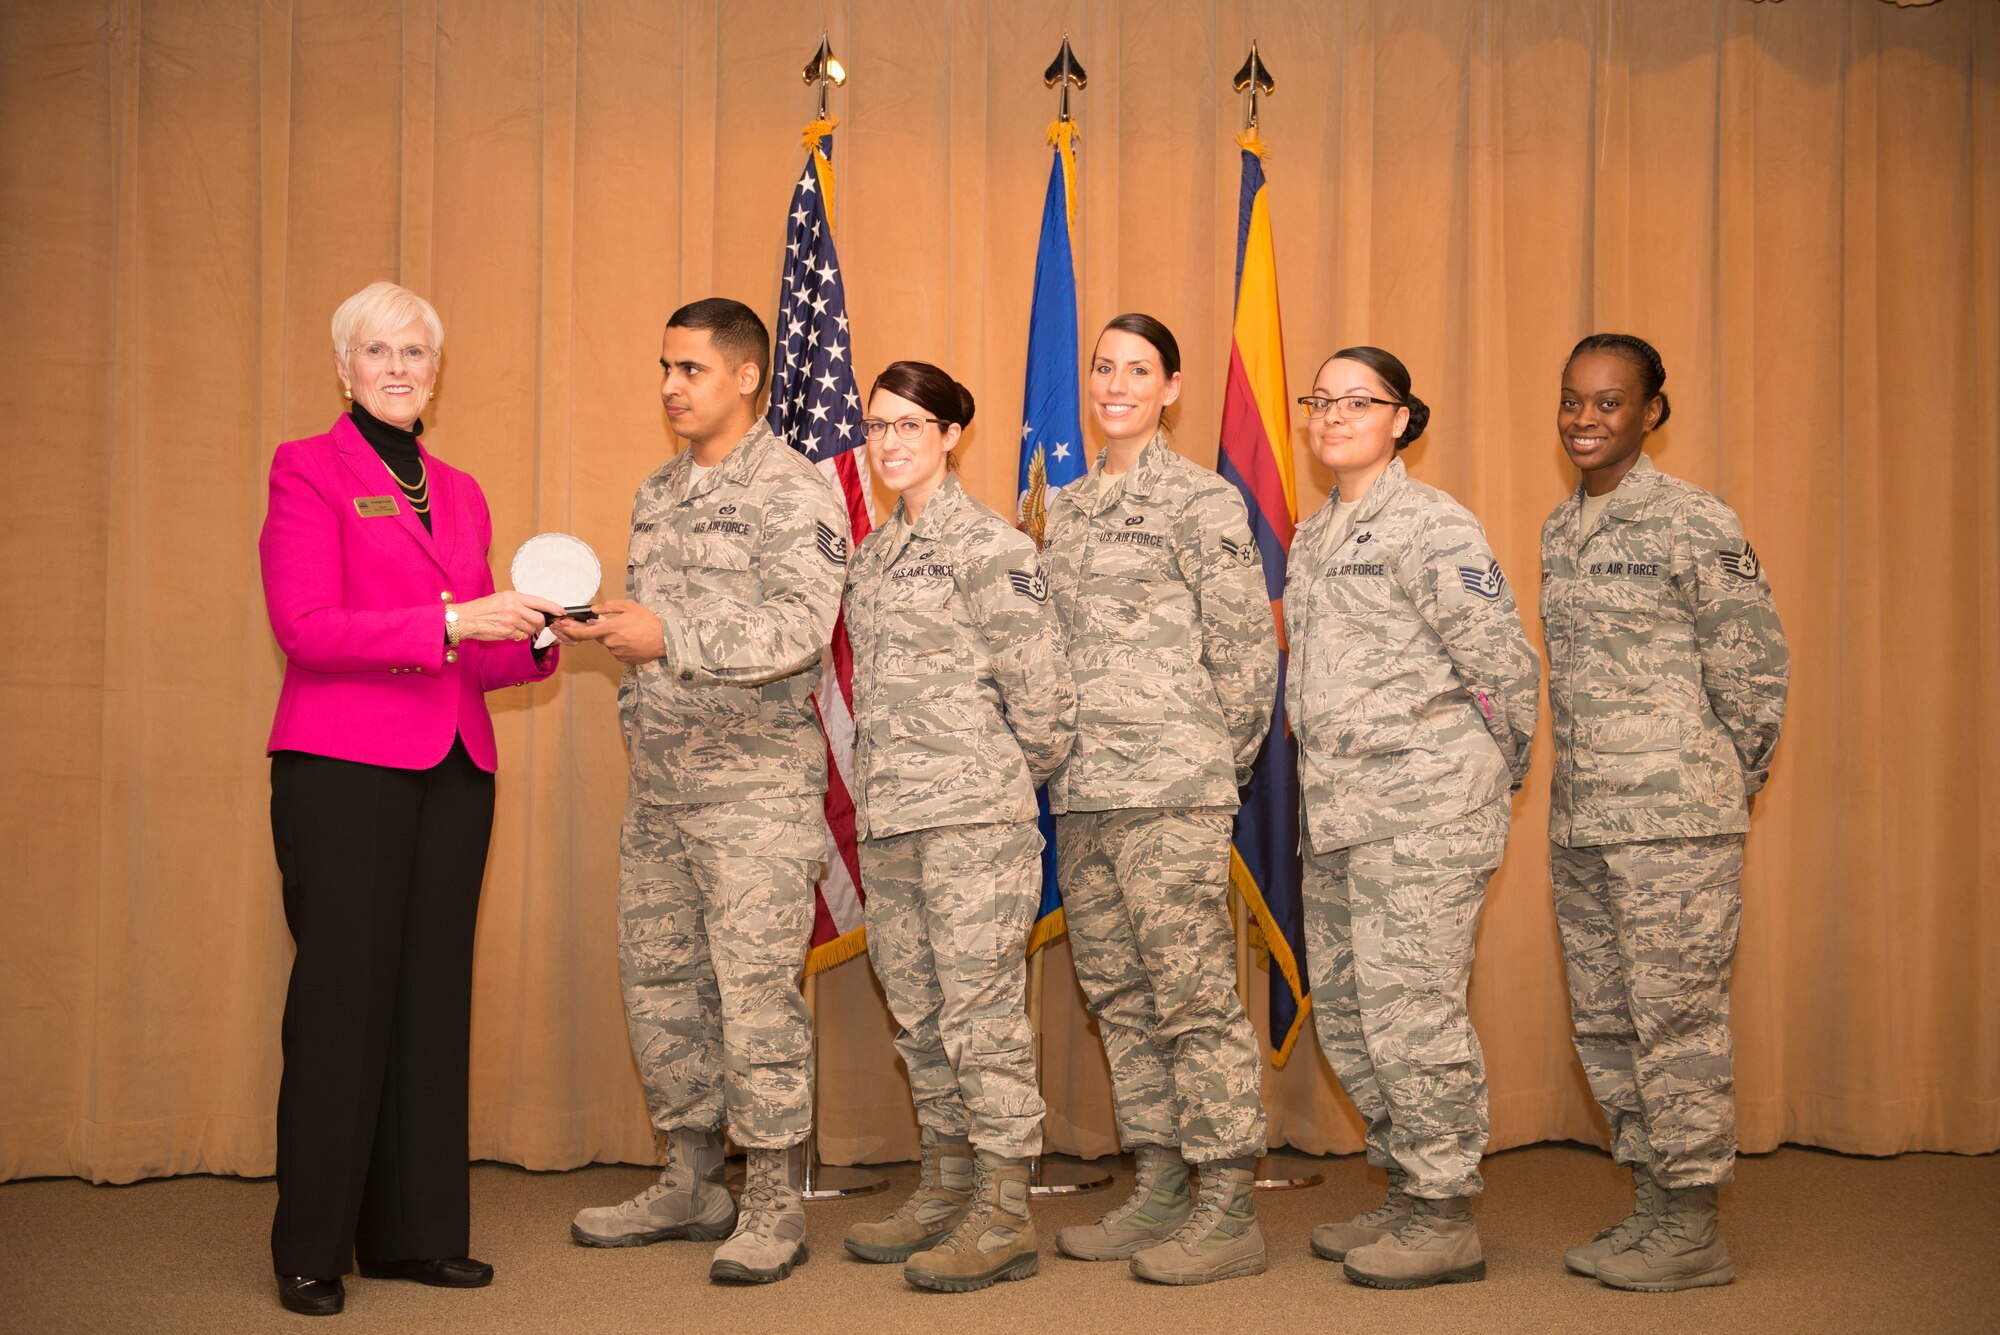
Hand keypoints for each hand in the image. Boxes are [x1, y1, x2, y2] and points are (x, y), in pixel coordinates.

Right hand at [452, 590, 566, 641]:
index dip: (553, 607)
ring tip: (518, 628)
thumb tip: (535, 609)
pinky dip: (520, 636)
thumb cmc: (482, 608)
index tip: (561, 611)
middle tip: (537, 626)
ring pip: (531, 629)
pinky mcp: (508, 632)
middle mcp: (514, 608)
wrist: (466, 619)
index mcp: (514, 597)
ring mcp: (512, 621)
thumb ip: (518, 602)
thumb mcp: (501, 598)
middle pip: (539, 619)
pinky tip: (511, 632)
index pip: (540, 602)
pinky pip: (522, 636)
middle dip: (541, 624)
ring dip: (529, 632)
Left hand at [556, 598, 665, 664]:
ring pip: (608, 643)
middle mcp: (611, 643)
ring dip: (614, 637)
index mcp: (610, 629)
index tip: (563, 628)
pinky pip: (617, 650)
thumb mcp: (629, 606)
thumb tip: (594, 610)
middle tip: (619, 624)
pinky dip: (622, 644)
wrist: (665, 640)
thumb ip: (608, 606)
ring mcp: (617, 653)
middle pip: (598, 636)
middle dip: (603, 629)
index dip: (571, 631)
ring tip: (630, 631)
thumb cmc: (648, 622)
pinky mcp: (624, 659)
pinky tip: (633, 639)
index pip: (584, 633)